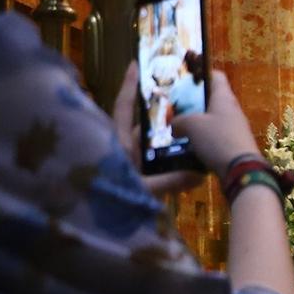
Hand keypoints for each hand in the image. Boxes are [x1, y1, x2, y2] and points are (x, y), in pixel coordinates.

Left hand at [113, 63, 200, 195]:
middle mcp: (120, 150)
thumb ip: (171, 182)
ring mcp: (125, 165)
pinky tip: (188, 162)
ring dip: (168, 141)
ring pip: (149, 147)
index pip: (123, 108)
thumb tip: (200, 175)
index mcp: (115, 144)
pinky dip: (168, 161)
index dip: (129, 86)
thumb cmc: (110, 203)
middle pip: (141, 126)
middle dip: (161, 115)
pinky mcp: (132, 180)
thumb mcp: (143, 191)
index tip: (136, 64)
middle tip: (184, 102)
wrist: (93, 229)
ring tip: (194, 130)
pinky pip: (152, 165)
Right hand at [172, 70, 263, 177]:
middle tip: (176, 108)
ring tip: (178, 128)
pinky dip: (203, 139)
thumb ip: (179, 121)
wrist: (242, 170)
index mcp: (224, 97)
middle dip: (194, 102)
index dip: (202, 72)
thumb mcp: (192, 126)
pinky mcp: (235, 145)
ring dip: (197, 123)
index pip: (216, 76)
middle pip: (213, 99)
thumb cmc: (217, 139)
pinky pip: (216, 136)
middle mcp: (232, 110)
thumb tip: (174, 125)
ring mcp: (235, 128)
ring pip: (213, 119)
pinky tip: (190, 146)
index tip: (186, 77)